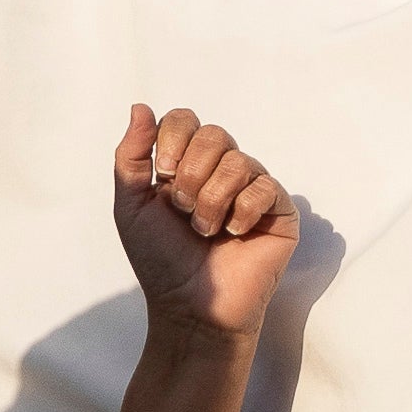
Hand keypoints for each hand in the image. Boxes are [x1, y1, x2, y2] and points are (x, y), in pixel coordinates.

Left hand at [113, 106, 297, 342]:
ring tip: (206, 231)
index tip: (163, 177)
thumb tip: (140, 106)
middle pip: (214, 134)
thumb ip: (132, 156)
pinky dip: (242, 213)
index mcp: (187, 164)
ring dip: (213, 201)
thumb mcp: (131, 205)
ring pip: (239, 161)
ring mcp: (252, 189)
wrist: (189, 306)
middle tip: (184, 211)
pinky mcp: (279, 211)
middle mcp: (221, 171)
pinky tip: (235, 234)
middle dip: (192, 175)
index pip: (185, 120)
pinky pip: (265, 187)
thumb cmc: (160, 261)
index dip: (173, 141)